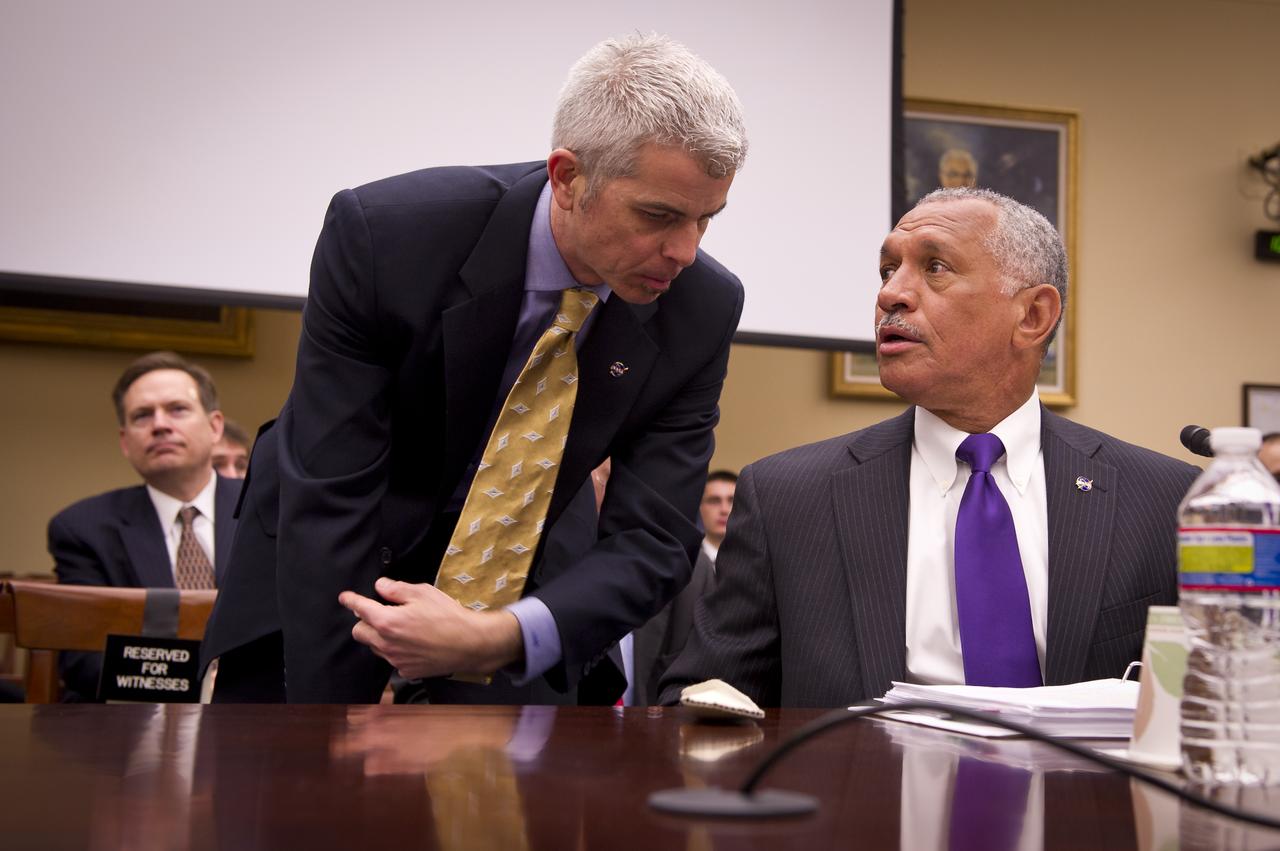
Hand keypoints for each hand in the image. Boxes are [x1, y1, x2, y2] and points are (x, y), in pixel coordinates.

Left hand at [338, 578, 523, 678]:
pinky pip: (392, 658)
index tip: (345, 598)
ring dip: (379, 636)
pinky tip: (413, 643)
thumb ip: (397, 589)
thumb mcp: (423, 593)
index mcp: (387, 621)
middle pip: (359, 632)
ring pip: (375, 647)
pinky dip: (396, 649)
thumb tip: (381, 587)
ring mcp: (395, 659)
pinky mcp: (406, 670)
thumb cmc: (448, 615)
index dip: (350, 601)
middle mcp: (386, 643)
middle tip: (377, 612)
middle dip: (363, 621)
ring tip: (399, 627)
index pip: (360, 609)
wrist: (470, 644)